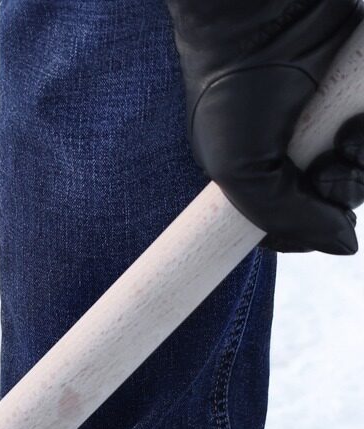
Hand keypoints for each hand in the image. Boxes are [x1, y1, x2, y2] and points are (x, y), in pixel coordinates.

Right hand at [167, 0, 363, 252]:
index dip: (309, 232)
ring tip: (350, 135)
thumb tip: (348, 247)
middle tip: (331, 169)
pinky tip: (359, 119)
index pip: (300, 226)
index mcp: (265, 173)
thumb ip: (288, 219)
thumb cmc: (234, 90)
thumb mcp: (240, 172)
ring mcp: (338, 119)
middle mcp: (305, 149)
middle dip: (345, 192)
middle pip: (346, 198)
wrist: (260, 16)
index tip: (309, 213)